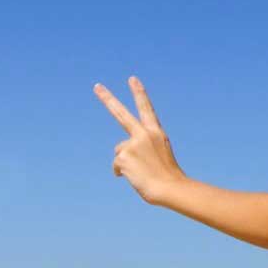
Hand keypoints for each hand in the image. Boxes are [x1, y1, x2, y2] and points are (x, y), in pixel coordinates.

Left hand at [94, 76, 185, 203]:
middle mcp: (144, 134)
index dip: (139, 93)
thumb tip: (118, 160)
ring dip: (127, 163)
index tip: (132, 79)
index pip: (146, 109)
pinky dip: (123, 173)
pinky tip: (136, 178)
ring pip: (120, 152)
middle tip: (96, 86)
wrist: (171, 188)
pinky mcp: (123, 156)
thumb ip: (139, 150)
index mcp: (156, 133)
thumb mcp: (157, 157)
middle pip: (121, 114)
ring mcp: (132, 144)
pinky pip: (117, 166)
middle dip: (107, 99)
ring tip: (143, 172)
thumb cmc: (168, 177)